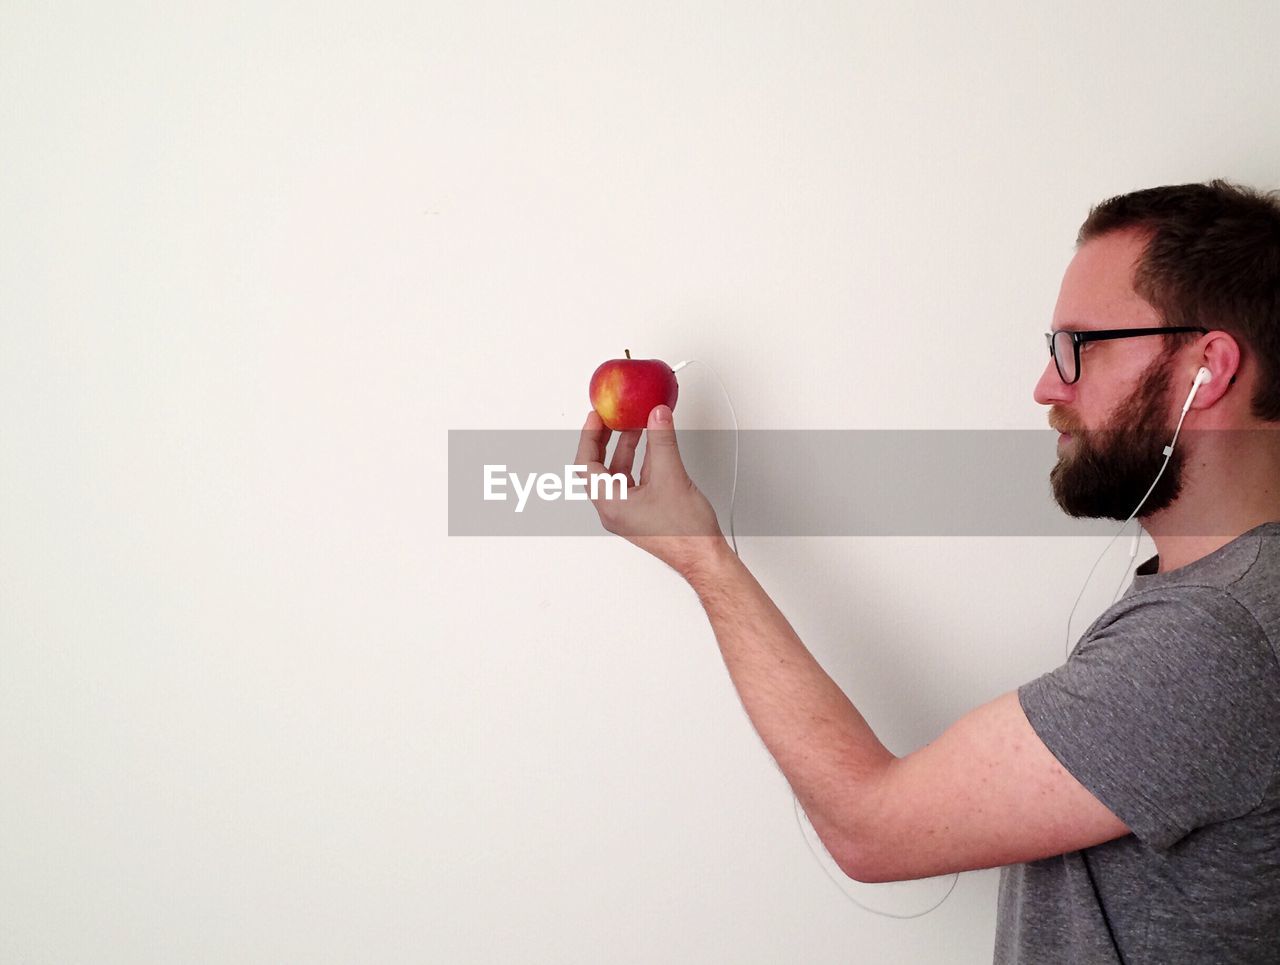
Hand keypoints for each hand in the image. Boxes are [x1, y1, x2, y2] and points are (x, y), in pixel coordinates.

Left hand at [574, 404, 728, 577]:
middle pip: (598, 468)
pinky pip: (634, 481)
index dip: (589, 436)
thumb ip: (662, 441)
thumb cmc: (685, 533)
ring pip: (618, 473)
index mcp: (610, 504)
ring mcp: (627, 512)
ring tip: (635, 425)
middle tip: (611, 417)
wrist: (703, 556)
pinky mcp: (642, 513)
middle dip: (605, 439)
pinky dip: (640, 461)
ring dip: (625, 448)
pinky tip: (652, 447)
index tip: (597, 417)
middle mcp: (614, 509)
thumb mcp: (671, 476)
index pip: (586, 465)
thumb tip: (657, 416)